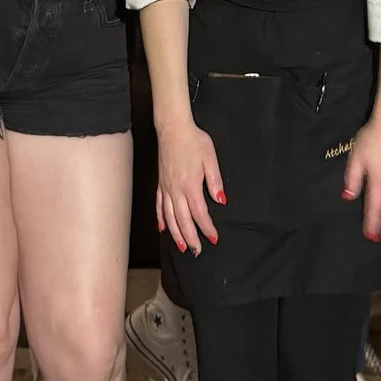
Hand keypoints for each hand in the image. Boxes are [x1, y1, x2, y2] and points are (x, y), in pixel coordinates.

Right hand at [156, 119, 223, 253]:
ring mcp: (166, 188)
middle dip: (191, 238)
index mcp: (190, 185)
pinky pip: (159, 206)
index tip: (213, 239)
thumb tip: (221, 200)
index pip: (200, 213)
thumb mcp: (210, 159)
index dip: (207, 228)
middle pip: (183, 220)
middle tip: (197, 251)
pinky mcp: (160, 183)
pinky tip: (162, 228)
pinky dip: (161, 219)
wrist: (173, 128)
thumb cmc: (194, 141)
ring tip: (182, 247)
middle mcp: (176, 190)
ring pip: (169, 217)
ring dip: (176, 234)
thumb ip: (215, 182)